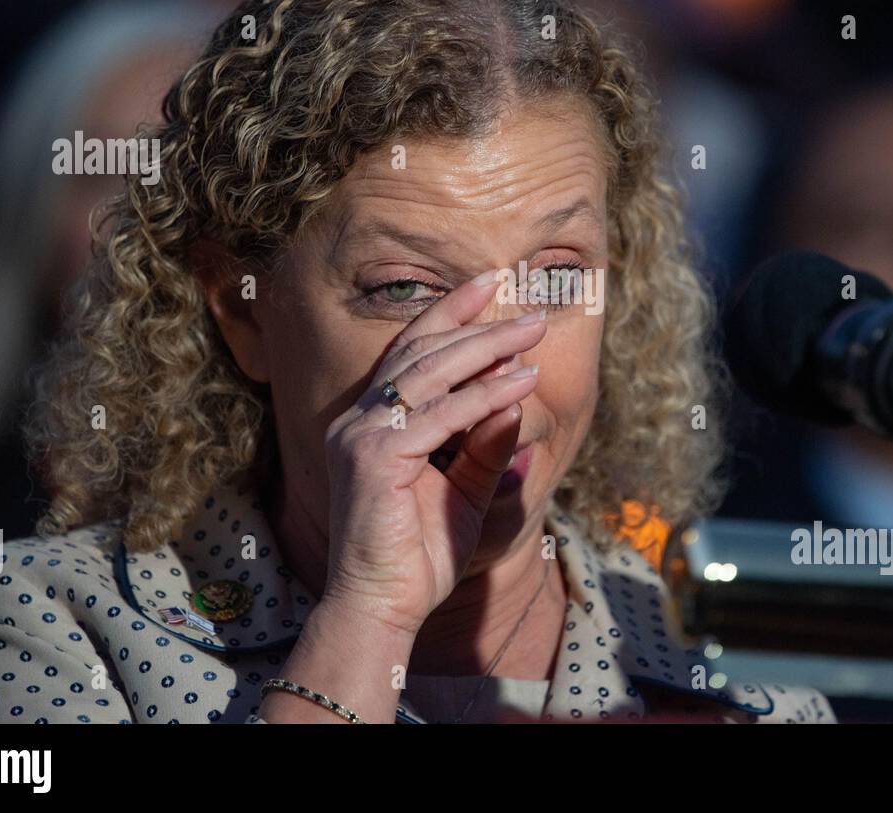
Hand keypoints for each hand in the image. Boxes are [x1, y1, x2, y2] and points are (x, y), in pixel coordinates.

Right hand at [319, 272, 545, 634]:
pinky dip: (485, 395)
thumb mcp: (465, 490)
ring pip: (432, 373)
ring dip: (488, 347)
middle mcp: (359, 420)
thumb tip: (514, 402)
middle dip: (478, 323)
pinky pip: (443, 416)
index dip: (449, 313)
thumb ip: (485, 446)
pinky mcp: (375, 459)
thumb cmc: (420, 556)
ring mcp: (362, 437)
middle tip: (530, 310)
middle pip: (422, 351)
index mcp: (372, 422)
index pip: (410, 350)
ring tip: (533, 331)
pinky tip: (522, 381)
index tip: (490, 284)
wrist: (383, 608)